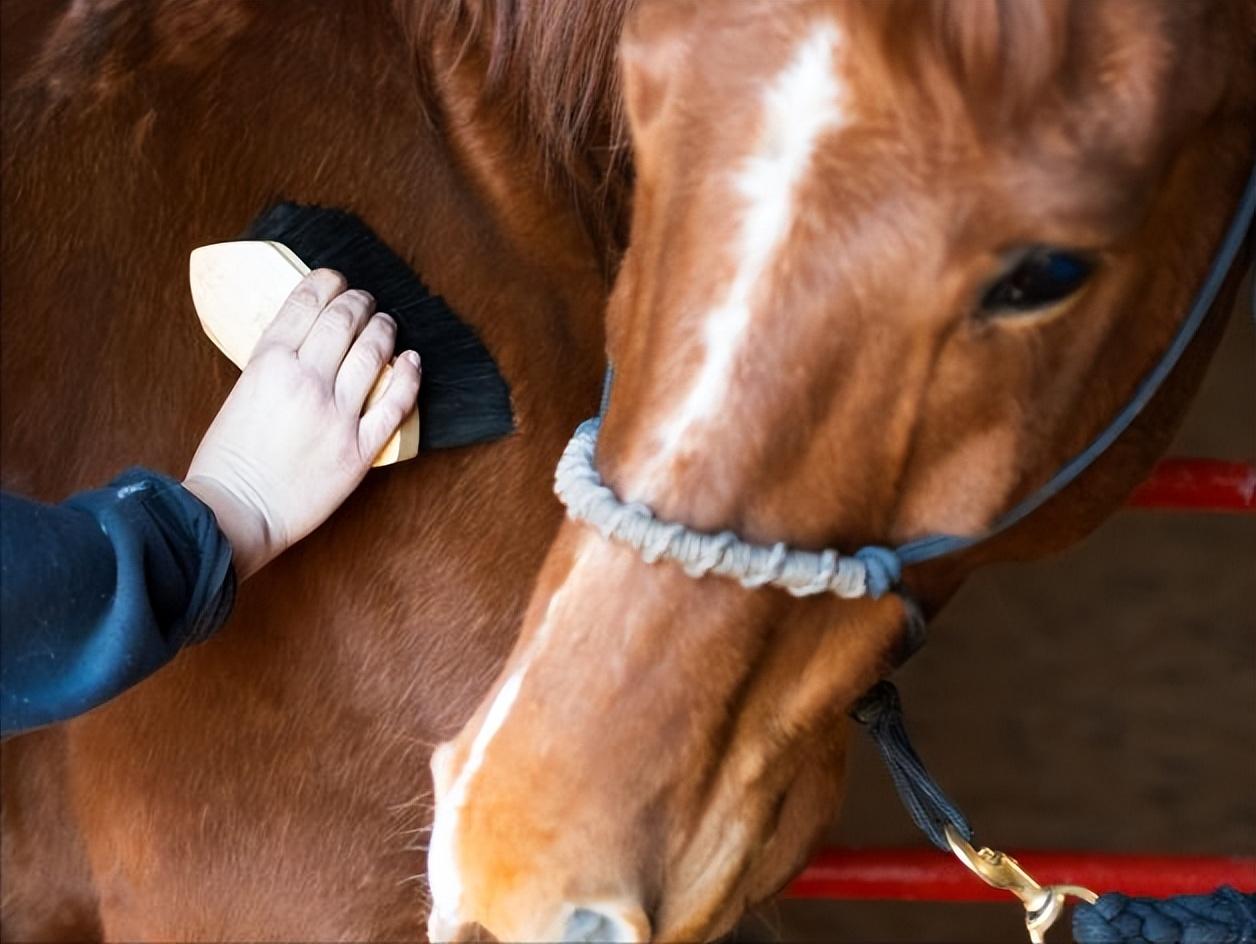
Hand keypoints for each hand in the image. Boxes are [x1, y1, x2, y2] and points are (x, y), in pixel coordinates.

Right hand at [184, 269, 420, 578]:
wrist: (236, 512)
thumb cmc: (229, 460)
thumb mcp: (241, 393)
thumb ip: (274, 367)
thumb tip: (304, 346)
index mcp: (269, 363)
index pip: (306, 304)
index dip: (326, 283)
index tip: (335, 279)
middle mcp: (306, 380)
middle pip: (344, 321)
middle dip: (359, 302)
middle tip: (365, 300)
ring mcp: (336, 414)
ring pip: (373, 353)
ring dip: (384, 330)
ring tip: (386, 322)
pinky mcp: (359, 447)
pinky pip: (395, 404)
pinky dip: (408, 376)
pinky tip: (411, 361)